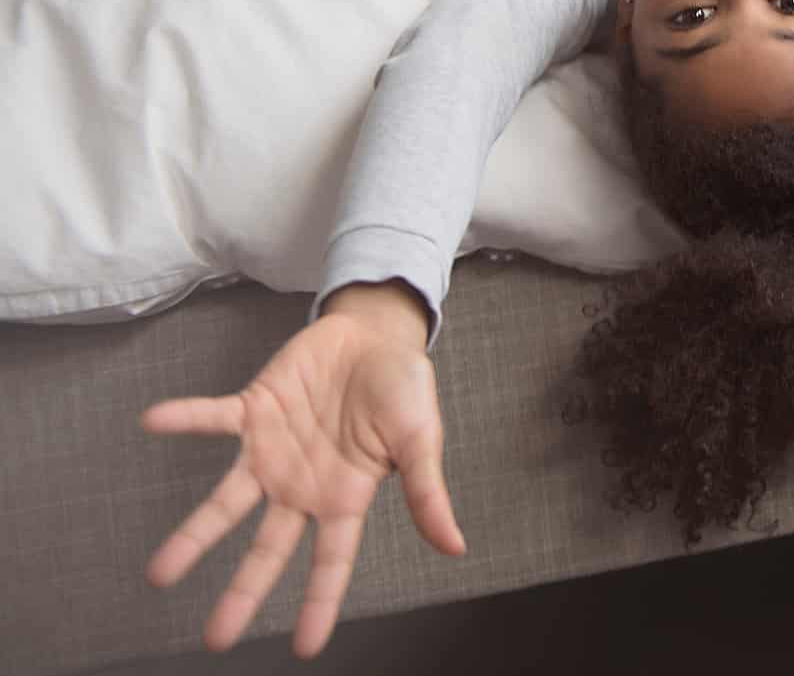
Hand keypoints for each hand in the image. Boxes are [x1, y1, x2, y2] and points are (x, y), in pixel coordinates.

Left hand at [142, 281, 464, 655]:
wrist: (378, 334)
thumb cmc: (404, 389)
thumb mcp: (421, 441)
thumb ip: (426, 494)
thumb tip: (456, 548)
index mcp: (345, 497)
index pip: (331, 561)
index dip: (318, 604)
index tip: (305, 649)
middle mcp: (301, 485)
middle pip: (267, 549)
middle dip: (242, 593)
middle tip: (216, 638)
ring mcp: (272, 450)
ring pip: (226, 503)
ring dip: (194, 534)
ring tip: (159, 572)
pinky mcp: (254, 408)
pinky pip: (213, 418)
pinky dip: (185, 419)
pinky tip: (152, 421)